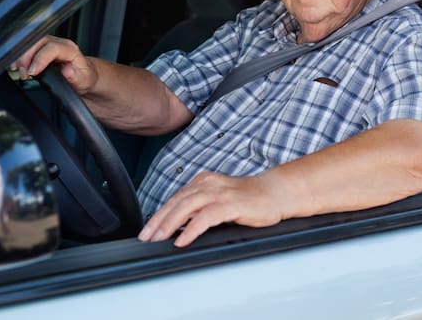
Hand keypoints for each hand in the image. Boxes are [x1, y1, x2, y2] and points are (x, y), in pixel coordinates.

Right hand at [10, 35, 97, 94]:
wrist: (84, 76)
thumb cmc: (83, 77)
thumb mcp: (83, 80)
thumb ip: (75, 76)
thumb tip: (67, 70)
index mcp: (70, 49)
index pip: (52, 48)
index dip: (39, 59)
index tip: (32, 72)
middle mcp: (59, 43)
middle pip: (37, 42)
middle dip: (26, 58)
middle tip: (24, 75)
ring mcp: (49, 44)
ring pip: (30, 43)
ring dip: (21, 57)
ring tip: (20, 72)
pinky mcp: (41, 48)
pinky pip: (27, 47)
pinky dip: (19, 57)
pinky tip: (17, 67)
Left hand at [138, 171, 284, 246]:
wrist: (275, 193)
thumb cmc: (249, 199)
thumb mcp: (219, 200)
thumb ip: (200, 208)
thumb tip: (178, 227)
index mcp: (203, 182)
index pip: (175, 198)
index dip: (158, 214)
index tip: (146, 230)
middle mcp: (208, 184)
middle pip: (176, 201)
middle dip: (158, 220)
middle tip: (146, 236)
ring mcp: (220, 193)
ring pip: (187, 207)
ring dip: (170, 223)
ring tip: (159, 238)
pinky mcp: (231, 204)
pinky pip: (206, 217)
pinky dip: (191, 229)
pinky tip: (183, 240)